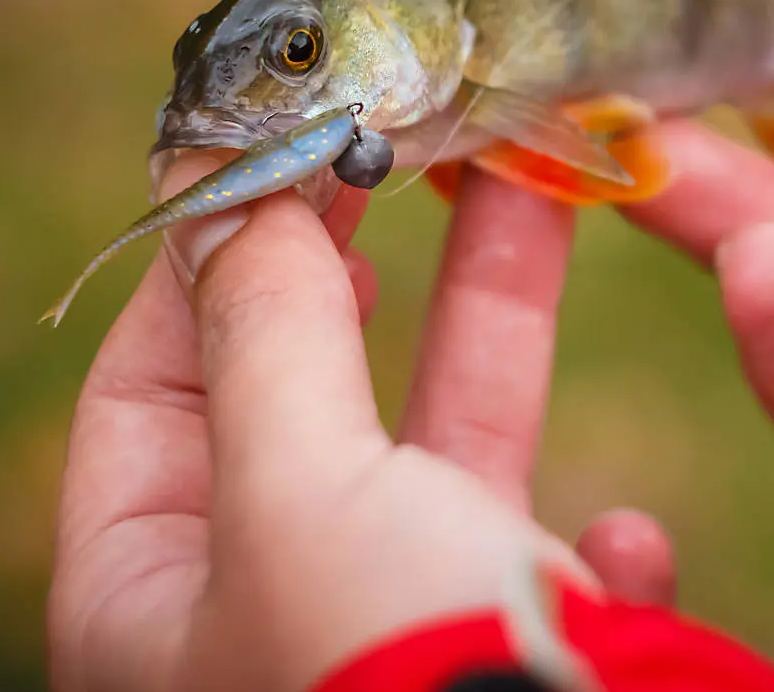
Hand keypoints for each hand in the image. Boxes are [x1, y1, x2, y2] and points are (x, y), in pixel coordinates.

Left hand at [48, 159, 674, 691]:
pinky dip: (592, 541)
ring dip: (501, 321)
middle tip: (419, 135)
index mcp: (154, 593)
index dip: (214, 254)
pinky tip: (624, 546)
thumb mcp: (301, 485)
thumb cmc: (395, 678)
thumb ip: (264, 327)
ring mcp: (403, 624)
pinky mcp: (520, 646)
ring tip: (550, 185)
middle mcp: (271, 609)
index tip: (286, 143)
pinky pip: (547, 563)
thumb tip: (224, 173)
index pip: (148, 381)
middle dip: (376, 257)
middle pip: (312, 389)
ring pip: (446, 440)